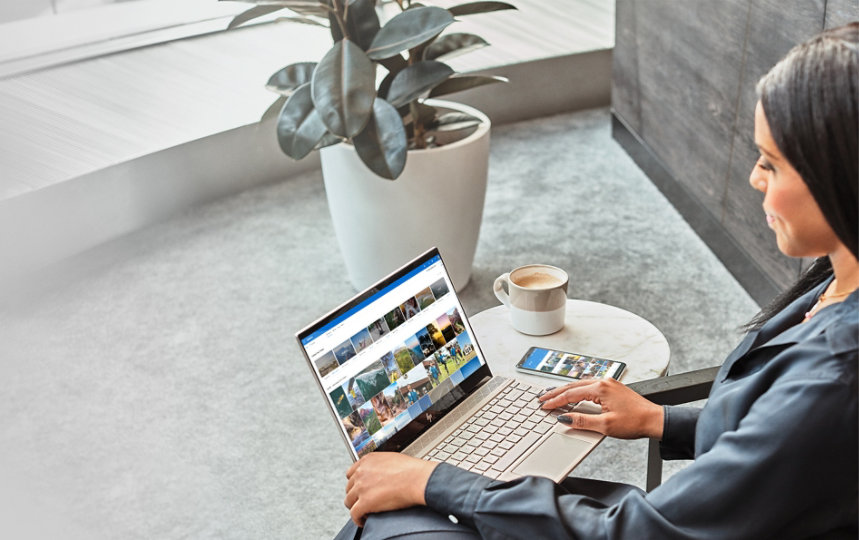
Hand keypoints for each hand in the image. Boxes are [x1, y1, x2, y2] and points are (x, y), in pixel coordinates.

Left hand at [345, 452, 438, 526]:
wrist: (418, 479)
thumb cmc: (412, 470)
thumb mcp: (391, 459)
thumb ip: (380, 465)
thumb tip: (381, 473)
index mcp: (367, 460)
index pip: (351, 473)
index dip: (356, 483)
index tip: (361, 489)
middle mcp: (361, 472)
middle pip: (349, 487)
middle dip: (356, 495)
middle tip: (364, 501)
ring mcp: (361, 487)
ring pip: (349, 501)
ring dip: (356, 506)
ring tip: (365, 511)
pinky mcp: (365, 502)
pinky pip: (354, 514)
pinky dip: (358, 519)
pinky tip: (364, 521)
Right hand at [538, 378, 663, 439]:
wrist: (655, 420)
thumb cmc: (635, 422)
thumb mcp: (605, 425)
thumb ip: (583, 421)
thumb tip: (565, 419)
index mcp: (600, 388)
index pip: (570, 394)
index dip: (555, 401)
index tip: (544, 406)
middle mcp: (604, 382)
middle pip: (573, 386)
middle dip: (556, 392)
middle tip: (542, 398)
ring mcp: (609, 384)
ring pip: (580, 384)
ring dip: (565, 390)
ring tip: (553, 394)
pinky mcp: (613, 388)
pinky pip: (589, 386)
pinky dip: (577, 390)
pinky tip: (573, 394)